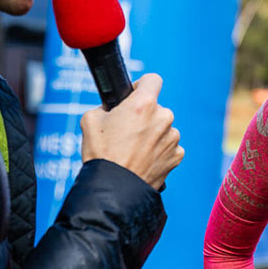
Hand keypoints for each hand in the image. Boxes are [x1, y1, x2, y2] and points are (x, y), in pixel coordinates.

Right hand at [80, 73, 183, 189]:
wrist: (114, 188)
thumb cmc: (101, 154)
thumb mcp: (90, 119)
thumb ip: (106, 106)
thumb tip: (113, 108)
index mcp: (144, 104)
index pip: (153, 79)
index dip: (141, 86)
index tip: (135, 94)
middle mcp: (163, 117)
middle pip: (156, 108)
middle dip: (144, 116)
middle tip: (127, 131)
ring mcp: (172, 137)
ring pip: (163, 128)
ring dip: (152, 134)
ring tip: (133, 149)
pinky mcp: (177, 155)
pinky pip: (168, 146)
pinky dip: (158, 151)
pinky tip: (143, 159)